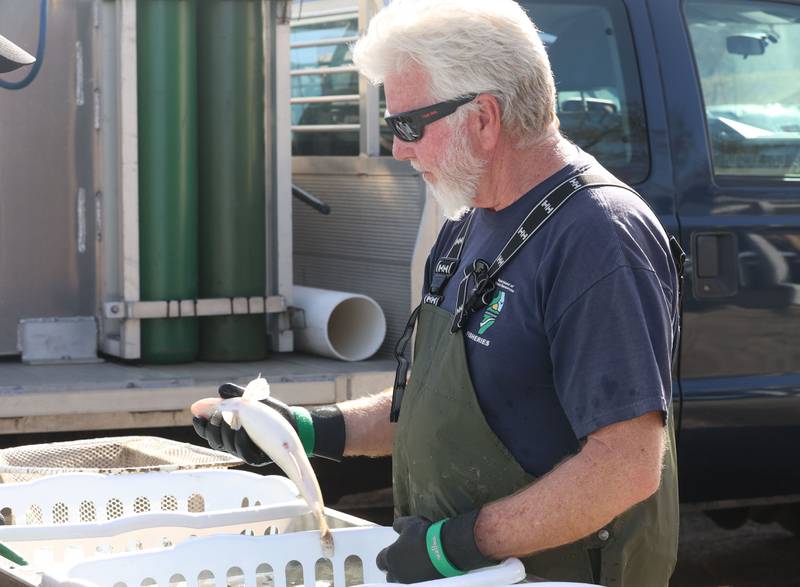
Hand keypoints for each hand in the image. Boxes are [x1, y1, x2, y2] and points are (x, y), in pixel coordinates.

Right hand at [192, 383, 345, 464]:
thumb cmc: (270, 412)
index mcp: (229, 431)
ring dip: (226, 432)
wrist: (294, 421)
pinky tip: (243, 429)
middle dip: (212, 427)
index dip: (200, 426)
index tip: (196, 417)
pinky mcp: (257, 458)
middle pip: (214, 440)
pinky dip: (241, 439)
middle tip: (218, 415)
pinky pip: (244, 452)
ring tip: (231, 418)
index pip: (208, 432)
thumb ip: (231, 396)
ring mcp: (245, 452)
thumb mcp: (250, 399)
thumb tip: (206, 398)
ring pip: (227, 446)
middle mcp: (234, 443)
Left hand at [376, 511, 494, 582]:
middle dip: (394, 570)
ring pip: (402, 582)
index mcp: (391, 557)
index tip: (391, 553)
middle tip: (402, 563)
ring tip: (413, 569)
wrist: (445, 548)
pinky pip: (416, 584)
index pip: (380, 561)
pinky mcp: (423, 585)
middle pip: (390, 576)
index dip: (385, 557)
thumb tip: (395, 526)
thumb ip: (399, 525)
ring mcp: (410, 581)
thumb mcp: (410, 523)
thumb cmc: (425, 534)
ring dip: (405, 576)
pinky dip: (417, 579)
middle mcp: (398, 572)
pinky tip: (423, 573)